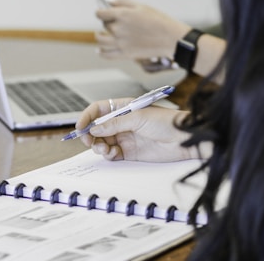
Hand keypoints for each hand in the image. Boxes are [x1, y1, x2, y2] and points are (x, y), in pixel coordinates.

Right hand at [76, 98, 193, 161]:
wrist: (184, 140)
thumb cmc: (166, 122)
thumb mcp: (137, 118)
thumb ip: (114, 124)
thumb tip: (94, 129)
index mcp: (122, 108)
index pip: (98, 110)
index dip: (87, 117)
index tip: (80, 127)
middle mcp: (121, 123)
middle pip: (97, 128)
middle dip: (90, 135)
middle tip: (88, 141)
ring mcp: (124, 137)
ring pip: (102, 142)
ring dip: (98, 146)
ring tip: (103, 148)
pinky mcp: (129, 152)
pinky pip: (111, 154)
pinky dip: (107, 154)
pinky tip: (112, 153)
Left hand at [95, 0, 190, 59]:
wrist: (170, 38)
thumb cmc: (157, 20)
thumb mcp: (141, 6)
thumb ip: (122, 2)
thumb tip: (107, 1)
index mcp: (122, 15)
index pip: (101, 13)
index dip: (100, 12)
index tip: (102, 12)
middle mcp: (118, 29)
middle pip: (104, 25)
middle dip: (107, 22)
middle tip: (113, 22)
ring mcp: (120, 43)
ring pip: (101, 40)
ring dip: (99, 37)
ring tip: (100, 35)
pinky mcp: (124, 54)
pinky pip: (106, 55)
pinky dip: (101, 52)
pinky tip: (99, 49)